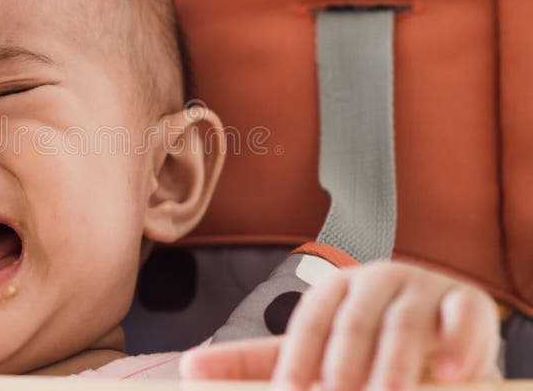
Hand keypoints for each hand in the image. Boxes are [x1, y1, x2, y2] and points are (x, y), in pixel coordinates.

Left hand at [180, 260, 501, 389]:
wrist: (436, 322)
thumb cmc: (362, 339)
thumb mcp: (313, 349)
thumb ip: (254, 361)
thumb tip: (186, 367)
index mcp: (334, 290)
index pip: (310, 320)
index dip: (300, 356)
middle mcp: (375, 281)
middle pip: (354, 321)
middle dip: (345, 363)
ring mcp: (422, 289)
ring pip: (405, 322)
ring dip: (396, 362)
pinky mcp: (467, 303)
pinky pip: (464, 318)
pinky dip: (459, 344)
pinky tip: (449, 373)